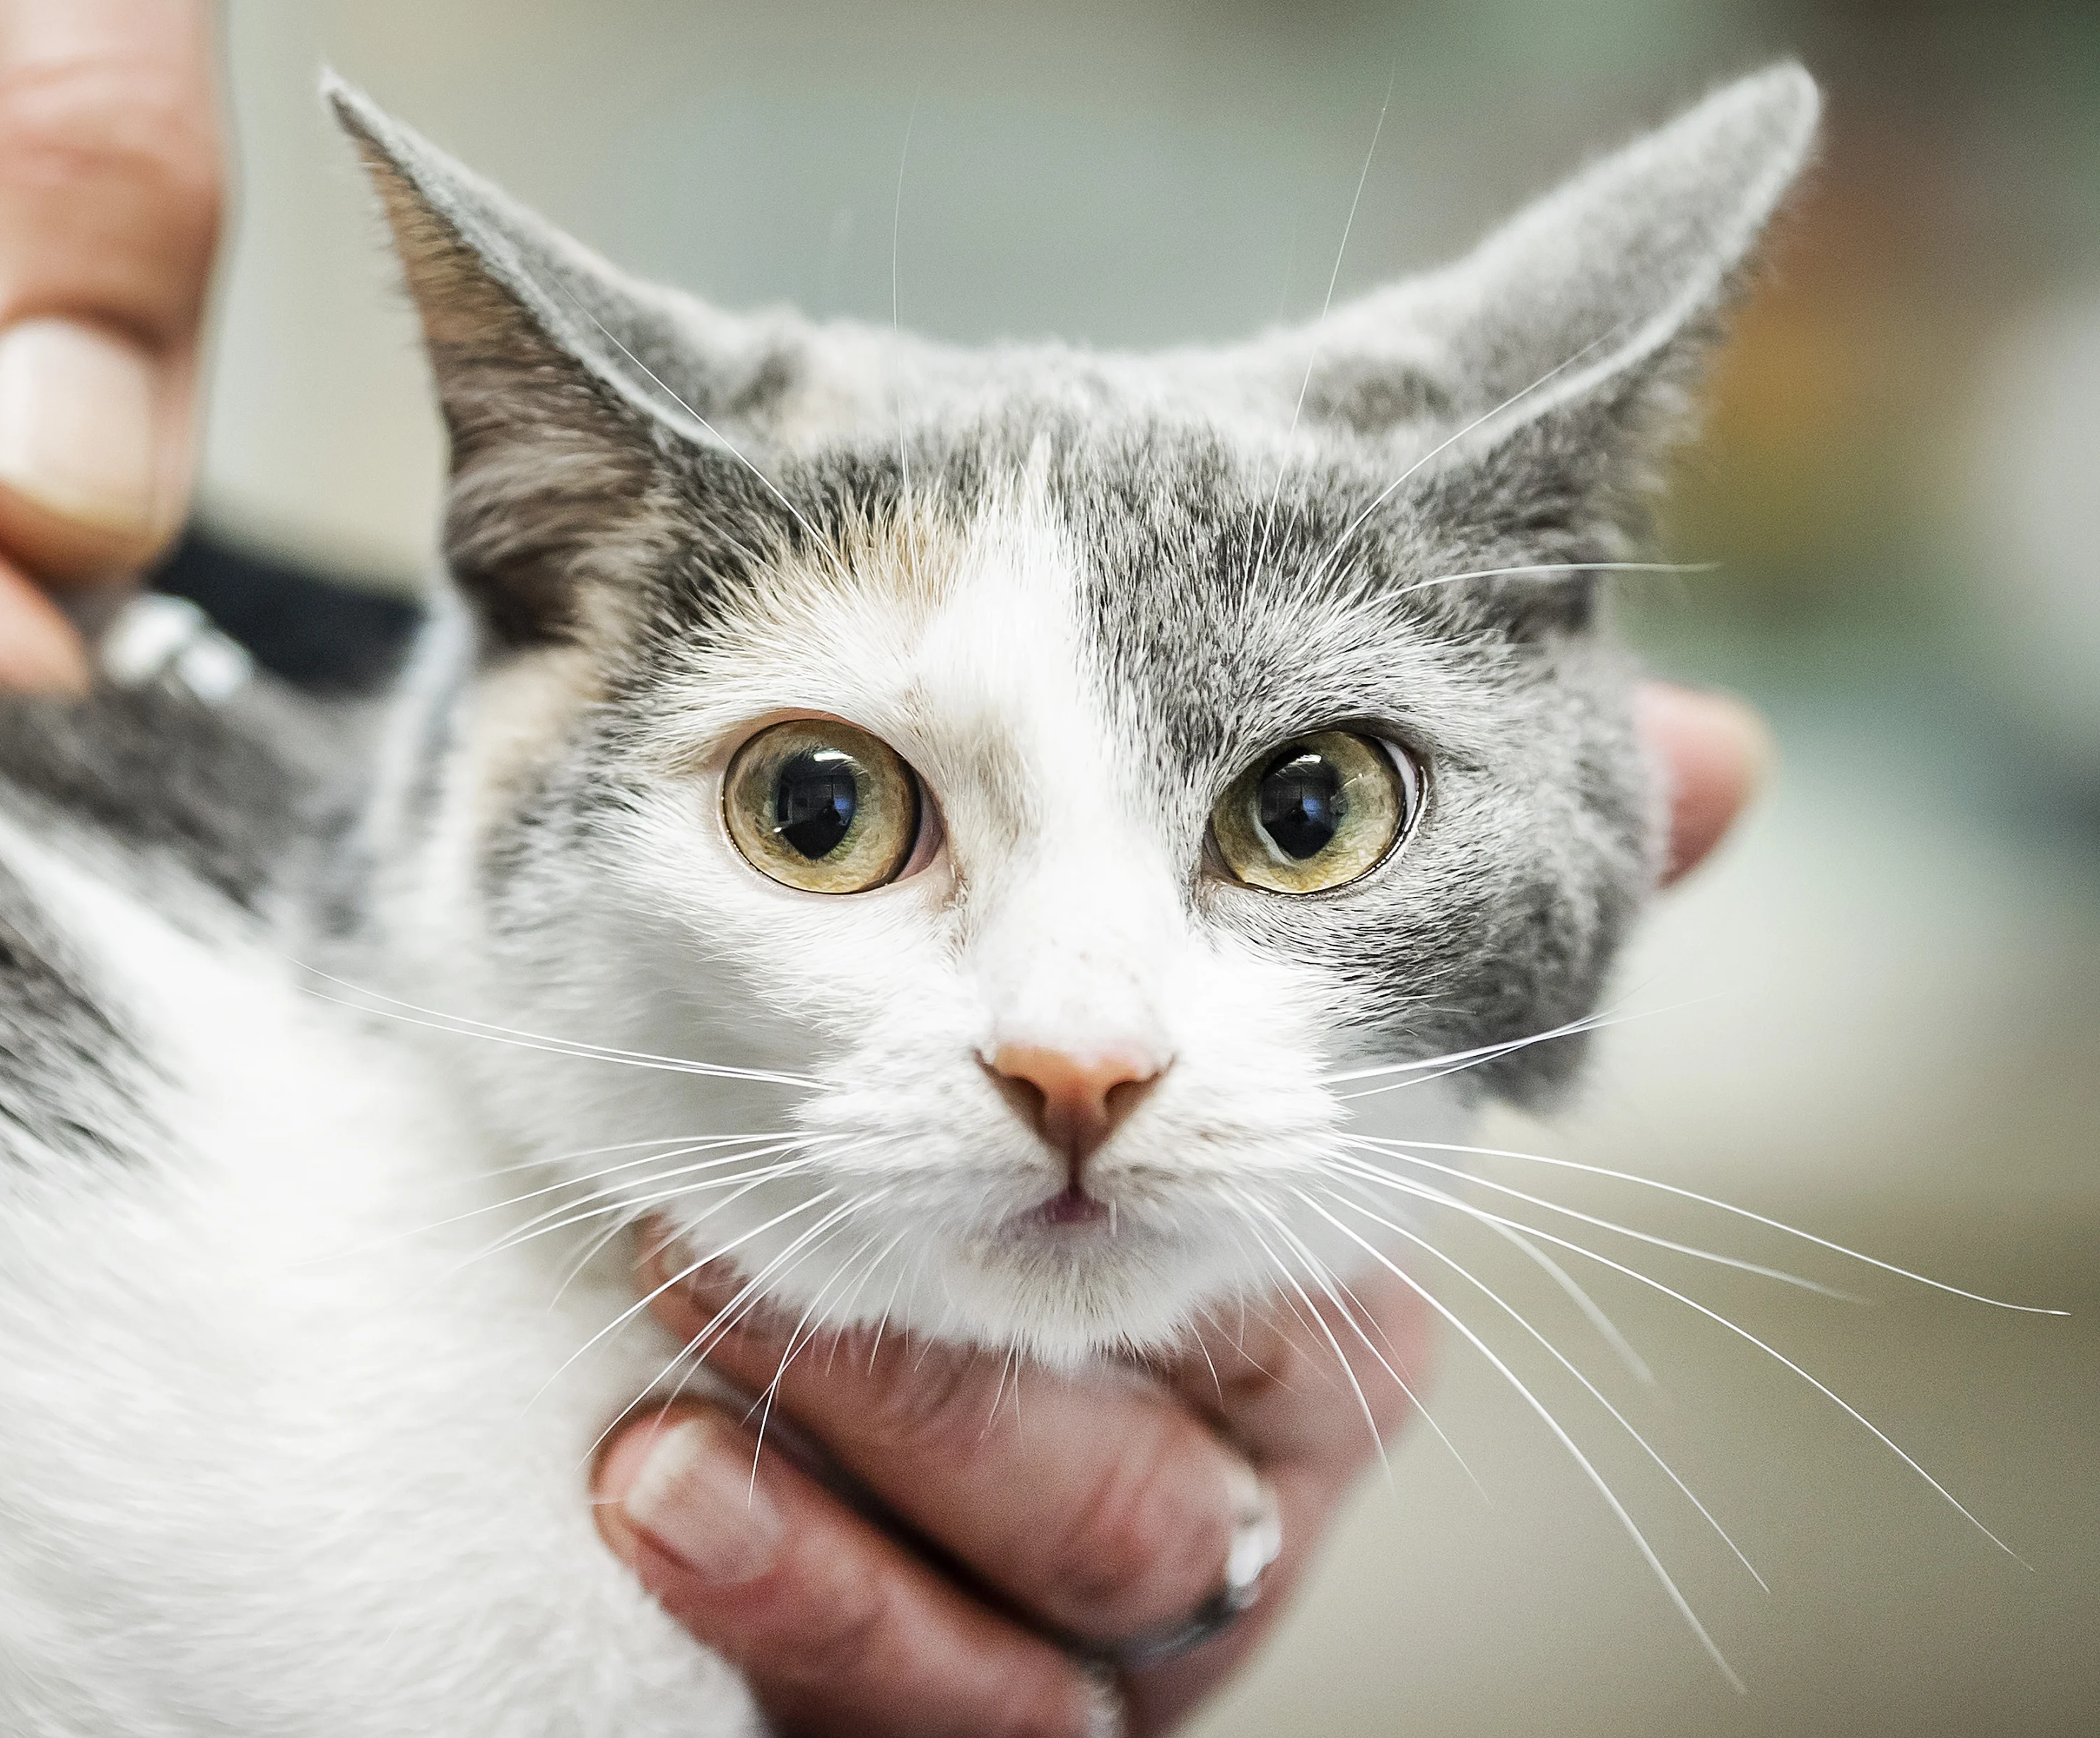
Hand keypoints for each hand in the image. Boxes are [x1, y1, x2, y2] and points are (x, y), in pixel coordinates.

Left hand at [590, 682, 1770, 1735]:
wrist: (850, 1451)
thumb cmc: (1013, 1182)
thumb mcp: (1178, 1045)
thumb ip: (1410, 917)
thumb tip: (1727, 745)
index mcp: (1313, 1331)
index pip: (1300, 1245)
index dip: (1213, 1158)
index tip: (1040, 1064)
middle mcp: (1231, 1499)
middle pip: (1169, 1472)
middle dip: (972, 1339)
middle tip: (774, 1180)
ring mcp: (1096, 1641)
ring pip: (1055, 1587)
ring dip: (863, 1437)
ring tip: (684, 1279)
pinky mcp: (954, 1731)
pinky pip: (916, 1709)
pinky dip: (793, 1592)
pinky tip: (657, 1477)